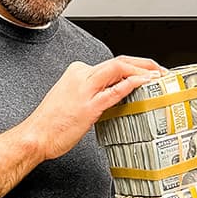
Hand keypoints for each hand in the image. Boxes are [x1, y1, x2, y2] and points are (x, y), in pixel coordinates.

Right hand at [24, 55, 164, 160]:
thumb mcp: (72, 99)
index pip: (111, 64)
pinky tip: (145, 84)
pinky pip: (115, 90)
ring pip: (120, 69)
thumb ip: (92, 94)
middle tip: (161, 71)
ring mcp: (85, 89)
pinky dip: (133, 84)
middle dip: (144, 64)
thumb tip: (111, 96)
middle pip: (119, 61)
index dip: (134, 66)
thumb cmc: (51, 123)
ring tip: (159, 76)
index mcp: (77, 72)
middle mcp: (81, 76)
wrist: (35, 136)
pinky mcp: (89, 106)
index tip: (147, 73)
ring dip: (144, 71)